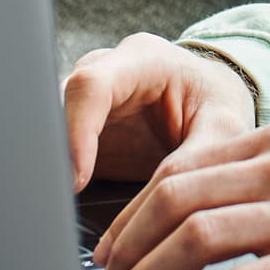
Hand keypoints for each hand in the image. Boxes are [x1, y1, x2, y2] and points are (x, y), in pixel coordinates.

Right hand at [59, 34, 254, 191]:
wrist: (209, 102)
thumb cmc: (217, 108)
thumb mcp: (223, 131)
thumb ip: (193, 162)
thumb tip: (160, 209)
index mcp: (142, 59)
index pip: (91, 85)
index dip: (76, 133)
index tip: (77, 179)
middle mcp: (103, 72)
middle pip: (57, 106)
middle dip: (54, 155)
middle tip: (60, 201)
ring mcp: (84, 99)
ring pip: (46, 129)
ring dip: (50, 170)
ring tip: (58, 210)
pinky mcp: (75, 129)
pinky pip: (52, 152)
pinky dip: (55, 179)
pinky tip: (62, 208)